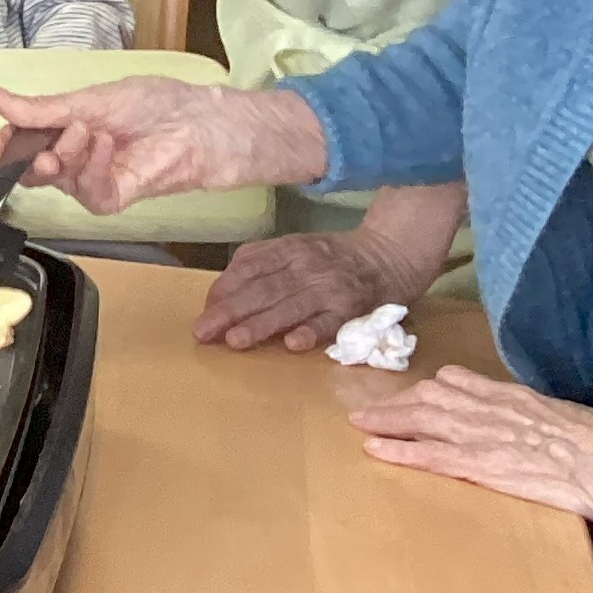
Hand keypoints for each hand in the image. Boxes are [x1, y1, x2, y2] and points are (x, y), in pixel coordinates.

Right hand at [0, 78, 328, 213]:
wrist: (199, 120)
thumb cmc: (157, 105)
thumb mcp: (88, 99)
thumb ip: (41, 108)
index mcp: (64, 131)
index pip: (21, 144)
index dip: (4, 145)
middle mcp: (75, 159)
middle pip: (31, 169)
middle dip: (25, 157)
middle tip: (27, 145)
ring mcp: (93, 180)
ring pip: (57, 180)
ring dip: (66, 154)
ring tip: (85, 129)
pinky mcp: (115, 196)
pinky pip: (88, 192)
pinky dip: (91, 167)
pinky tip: (104, 144)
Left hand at [199, 229, 420, 351]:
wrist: (389, 256)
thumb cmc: (330, 258)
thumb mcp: (294, 247)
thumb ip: (259, 264)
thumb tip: (219, 294)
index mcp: (288, 248)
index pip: (249, 267)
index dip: (224, 289)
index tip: (204, 311)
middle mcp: (306, 266)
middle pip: (263, 289)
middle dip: (230, 312)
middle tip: (203, 333)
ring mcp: (329, 288)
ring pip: (289, 306)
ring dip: (260, 324)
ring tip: (234, 341)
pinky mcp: (351, 310)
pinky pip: (329, 323)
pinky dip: (311, 332)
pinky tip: (292, 344)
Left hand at [346, 367, 592, 528]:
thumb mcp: (571, 419)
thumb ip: (542, 418)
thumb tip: (534, 426)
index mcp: (516, 397)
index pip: (461, 382)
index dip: (430, 389)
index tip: (413, 394)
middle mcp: (493, 408)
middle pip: (431, 397)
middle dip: (397, 404)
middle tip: (369, 411)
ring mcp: (485, 435)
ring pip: (423, 420)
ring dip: (387, 422)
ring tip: (361, 425)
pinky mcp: (484, 465)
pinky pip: (431, 455)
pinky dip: (399, 451)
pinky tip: (374, 450)